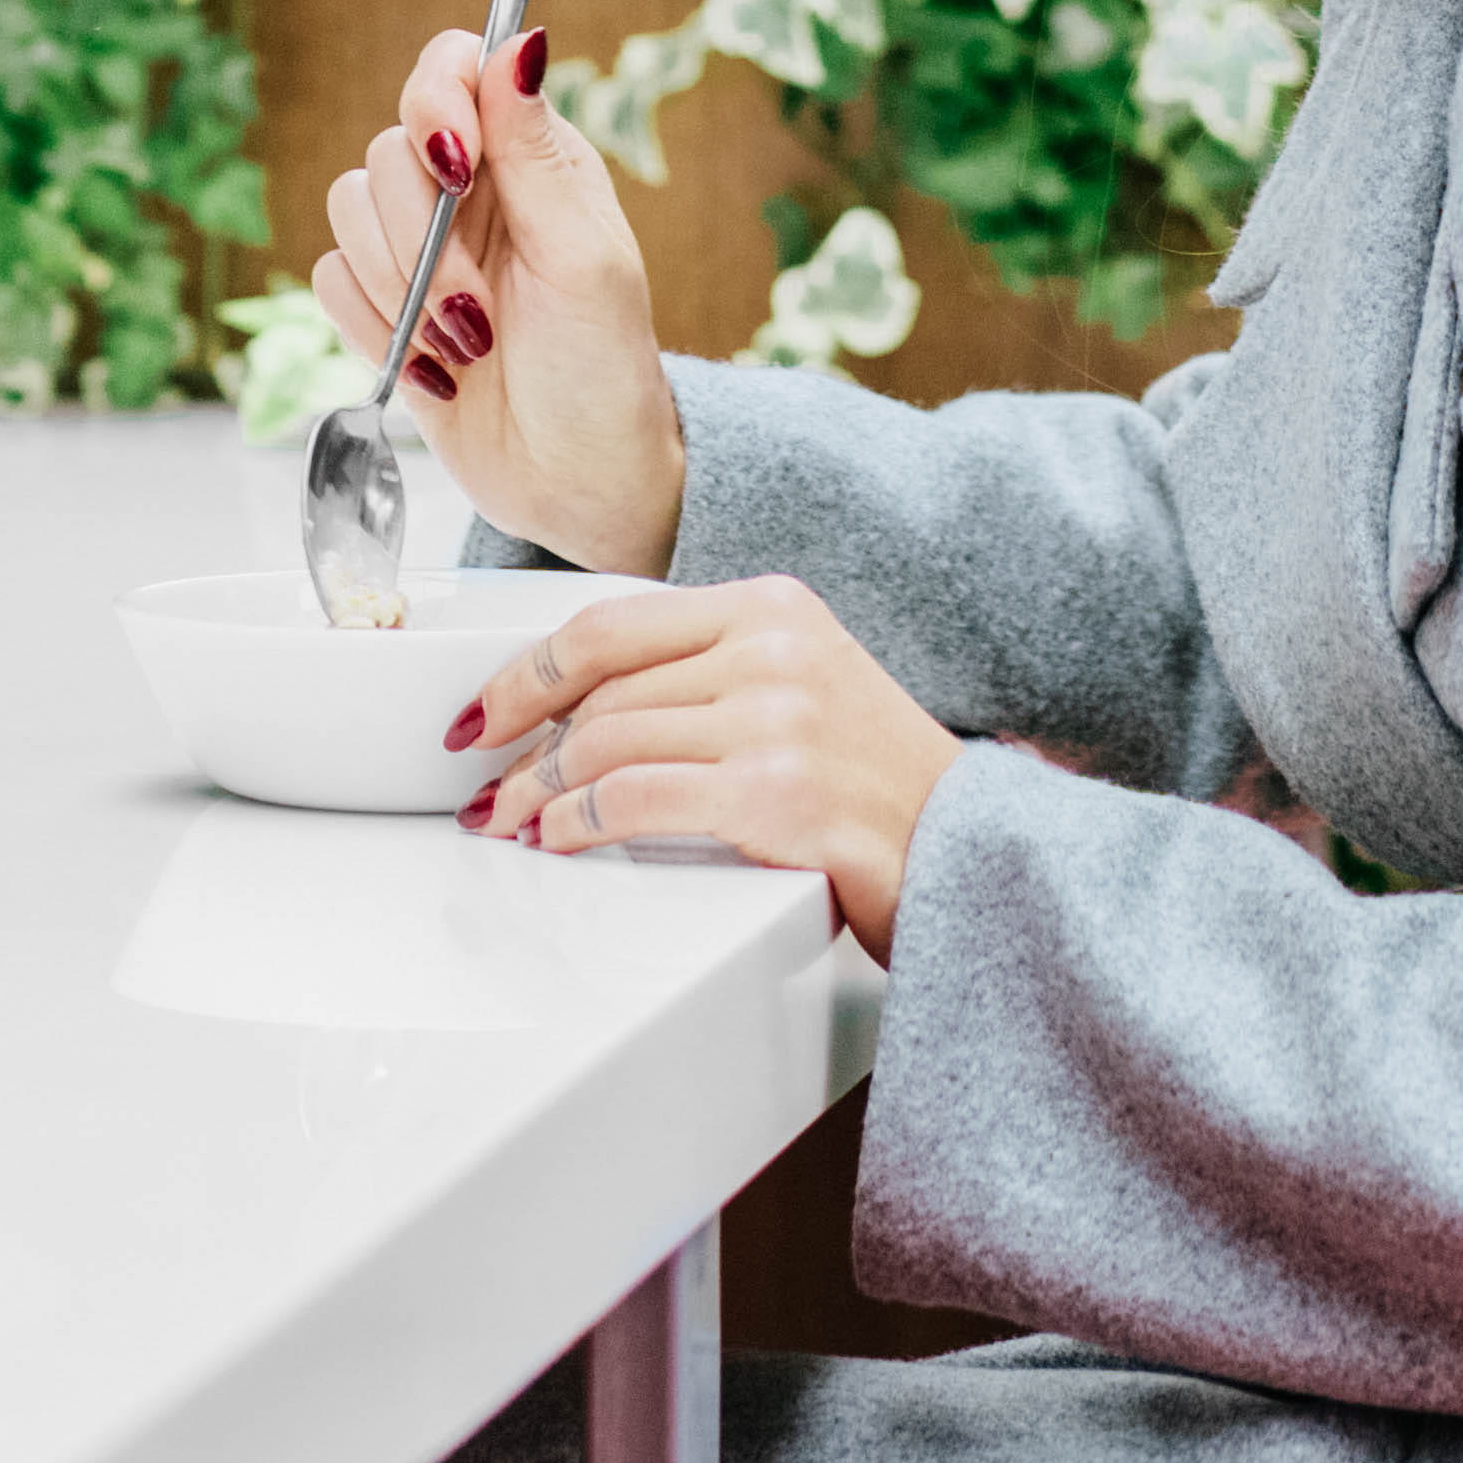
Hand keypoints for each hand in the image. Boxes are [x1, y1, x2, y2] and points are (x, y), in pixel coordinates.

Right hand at [315, 14, 686, 575]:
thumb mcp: (584, 259)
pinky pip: (328, 280)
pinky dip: (371, 328)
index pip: (453, 68)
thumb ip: (535, 151)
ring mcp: (420, 247)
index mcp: (531, 157)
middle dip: (423, 239)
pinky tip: (430, 369)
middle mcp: (470, 190)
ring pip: (346, 210)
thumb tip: (517, 40)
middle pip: (387, 150)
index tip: (454, 162)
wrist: (577, 485)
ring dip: (400, 290)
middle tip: (479, 308)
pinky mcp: (379, 306)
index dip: (436, 101)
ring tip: (463, 347)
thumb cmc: (603, 372)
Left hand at [452, 574, 962, 956]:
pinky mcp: (772, 794)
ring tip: (511, 819)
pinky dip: (576, 823)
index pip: (612, 624)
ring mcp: (775, 719)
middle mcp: (771, 648)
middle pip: (600, 691)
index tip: (486, 708)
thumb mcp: (806, 685)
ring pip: (605, 743)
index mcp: (772, 606)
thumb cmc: (883, 788)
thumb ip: (711, 672)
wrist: (977, 857)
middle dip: (523, 743)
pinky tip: (558, 839)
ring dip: (538, 790)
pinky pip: (633, 801)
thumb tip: (583, 709)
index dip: (528, 670)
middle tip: (485, 782)